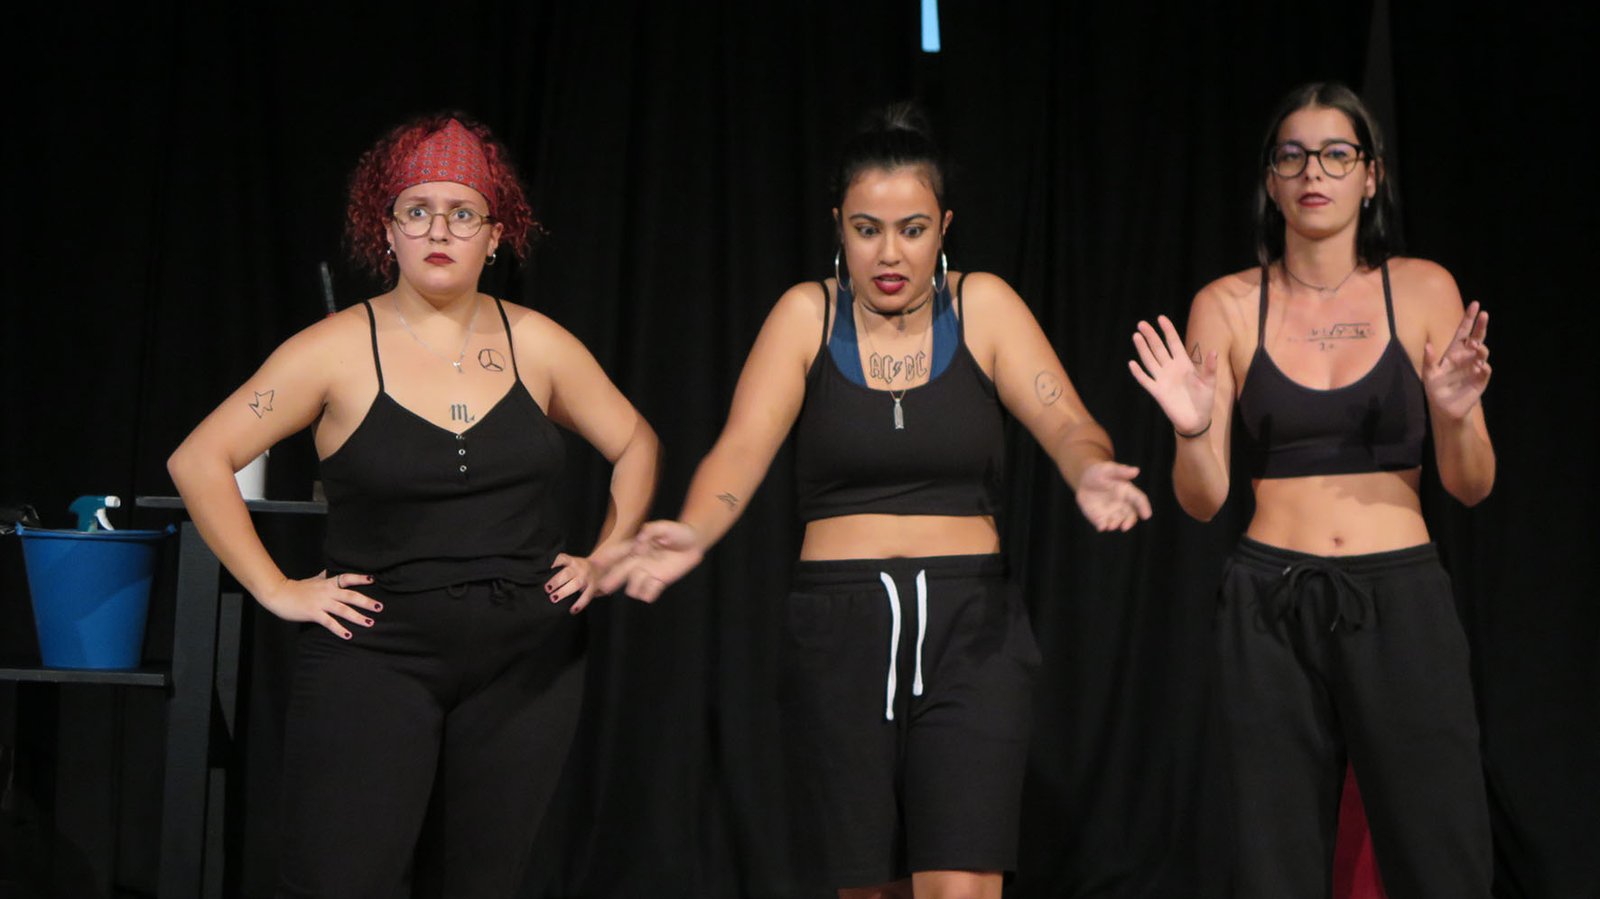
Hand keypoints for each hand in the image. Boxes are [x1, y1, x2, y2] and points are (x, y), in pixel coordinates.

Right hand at [256, 570, 379, 639]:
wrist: (279, 594)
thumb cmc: (296, 588)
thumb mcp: (312, 580)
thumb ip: (323, 576)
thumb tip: (329, 571)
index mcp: (328, 583)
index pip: (347, 578)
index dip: (360, 578)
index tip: (373, 580)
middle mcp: (327, 592)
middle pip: (350, 596)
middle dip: (366, 602)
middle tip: (380, 607)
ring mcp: (321, 603)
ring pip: (343, 610)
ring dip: (357, 617)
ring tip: (370, 623)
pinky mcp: (313, 613)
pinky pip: (329, 622)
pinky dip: (339, 629)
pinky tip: (348, 635)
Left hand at [544, 553, 599, 612]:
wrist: (600, 567)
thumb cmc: (578, 568)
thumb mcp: (571, 562)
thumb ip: (559, 567)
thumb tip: (540, 575)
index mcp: (572, 561)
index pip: (562, 558)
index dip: (554, 562)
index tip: (545, 568)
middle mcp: (579, 569)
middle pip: (566, 574)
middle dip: (556, 581)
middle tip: (546, 589)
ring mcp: (586, 578)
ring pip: (575, 584)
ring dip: (564, 592)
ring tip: (553, 598)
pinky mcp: (592, 588)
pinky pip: (586, 597)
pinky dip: (579, 604)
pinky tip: (572, 610)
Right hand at [593, 520, 703, 601]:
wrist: (694, 542)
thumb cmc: (678, 531)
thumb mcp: (664, 526)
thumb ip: (650, 531)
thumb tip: (638, 544)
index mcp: (636, 549)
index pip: (615, 555)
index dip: (604, 560)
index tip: (594, 565)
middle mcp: (638, 563)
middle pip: (619, 575)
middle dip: (610, 581)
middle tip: (603, 588)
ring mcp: (648, 574)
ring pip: (632, 588)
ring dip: (636, 585)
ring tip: (649, 576)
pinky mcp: (659, 582)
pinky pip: (648, 594)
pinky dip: (650, 591)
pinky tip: (658, 582)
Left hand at [1076, 461, 1152, 531]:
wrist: (1084, 480)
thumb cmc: (1100, 472)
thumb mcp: (1108, 469)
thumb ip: (1121, 471)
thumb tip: (1136, 471)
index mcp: (1128, 492)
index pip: (1140, 500)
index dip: (1144, 507)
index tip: (1147, 516)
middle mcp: (1123, 505)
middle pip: (1130, 515)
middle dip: (1129, 522)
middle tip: (1125, 527)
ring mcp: (1112, 512)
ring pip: (1117, 522)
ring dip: (1115, 525)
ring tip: (1111, 526)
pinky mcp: (1100, 517)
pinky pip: (1103, 524)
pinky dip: (1102, 526)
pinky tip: (1101, 527)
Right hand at [1128, 315, 1216, 435]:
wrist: (1195, 420)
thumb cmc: (1204, 400)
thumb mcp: (1209, 383)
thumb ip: (1209, 368)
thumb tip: (1213, 351)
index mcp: (1184, 363)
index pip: (1173, 343)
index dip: (1168, 330)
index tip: (1160, 318)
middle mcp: (1171, 368)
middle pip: (1158, 348)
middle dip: (1150, 336)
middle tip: (1142, 323)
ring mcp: (1162, 379)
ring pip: (1150, 360)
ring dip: (1143, 349)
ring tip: (1136, 336)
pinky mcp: (1157, 391)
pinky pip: (1146, 380)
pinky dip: (1138, 373)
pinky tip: (1132, 364)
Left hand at [1423, 302, 1490, 421]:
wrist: (1443, 408)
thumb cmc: (1436, 388)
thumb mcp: (1429, 374)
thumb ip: (1429, 360)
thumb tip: (1427, 345)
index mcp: (1454, 352)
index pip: (1463, 332)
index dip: (1468, 319)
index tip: (1475, 304)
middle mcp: (1467, 357)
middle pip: (1477, 338)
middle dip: (1480, 326)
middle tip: (1484, 315)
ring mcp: (1475, 368)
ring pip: (1482, 353)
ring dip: (1480, 348)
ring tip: (1475, 345)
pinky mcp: (1480, 380)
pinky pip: (1484, 371)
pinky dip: (1483, 368)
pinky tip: (1480, 366)